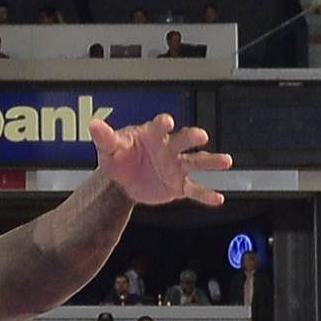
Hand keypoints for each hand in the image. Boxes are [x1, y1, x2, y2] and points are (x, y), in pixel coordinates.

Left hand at [95, 107, 235, 212]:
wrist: (124, 180)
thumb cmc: (120, 157)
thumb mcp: (110, 148)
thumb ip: (104, 138)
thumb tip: (94, 125)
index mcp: (152, 135)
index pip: (159, 127)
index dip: (163, 124)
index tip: (167, 122)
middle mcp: (169, 148)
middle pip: (183, 140)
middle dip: (191, 137)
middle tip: (201, 136)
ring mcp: (176, 166)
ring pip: (196, 162)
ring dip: (211, 161)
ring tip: (226, 161)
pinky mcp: (179, 185)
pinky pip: (195, 190)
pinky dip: (206, 195)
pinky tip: (218, 199)